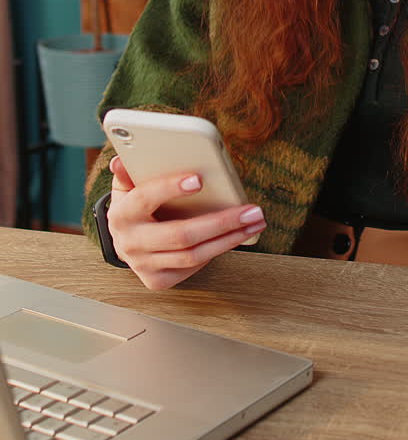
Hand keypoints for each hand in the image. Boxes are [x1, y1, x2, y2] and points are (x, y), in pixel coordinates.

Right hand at [107, 155, 265, 290]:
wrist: (125, 242)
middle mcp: (130, 243)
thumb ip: (129, 172)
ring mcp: (143, 265)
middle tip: (251, 210)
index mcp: (121, 214)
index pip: (145, 198)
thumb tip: (122, 159)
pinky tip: (236, 237)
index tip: (199, 179)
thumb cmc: (134, 207)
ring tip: (254, 223)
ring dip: (229, 239)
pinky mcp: (158, 280)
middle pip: (181, 234)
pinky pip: (193, 267)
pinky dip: (217, 251)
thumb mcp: (128, 186)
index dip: (170, 188)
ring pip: (193, 255)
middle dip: (221, 222)